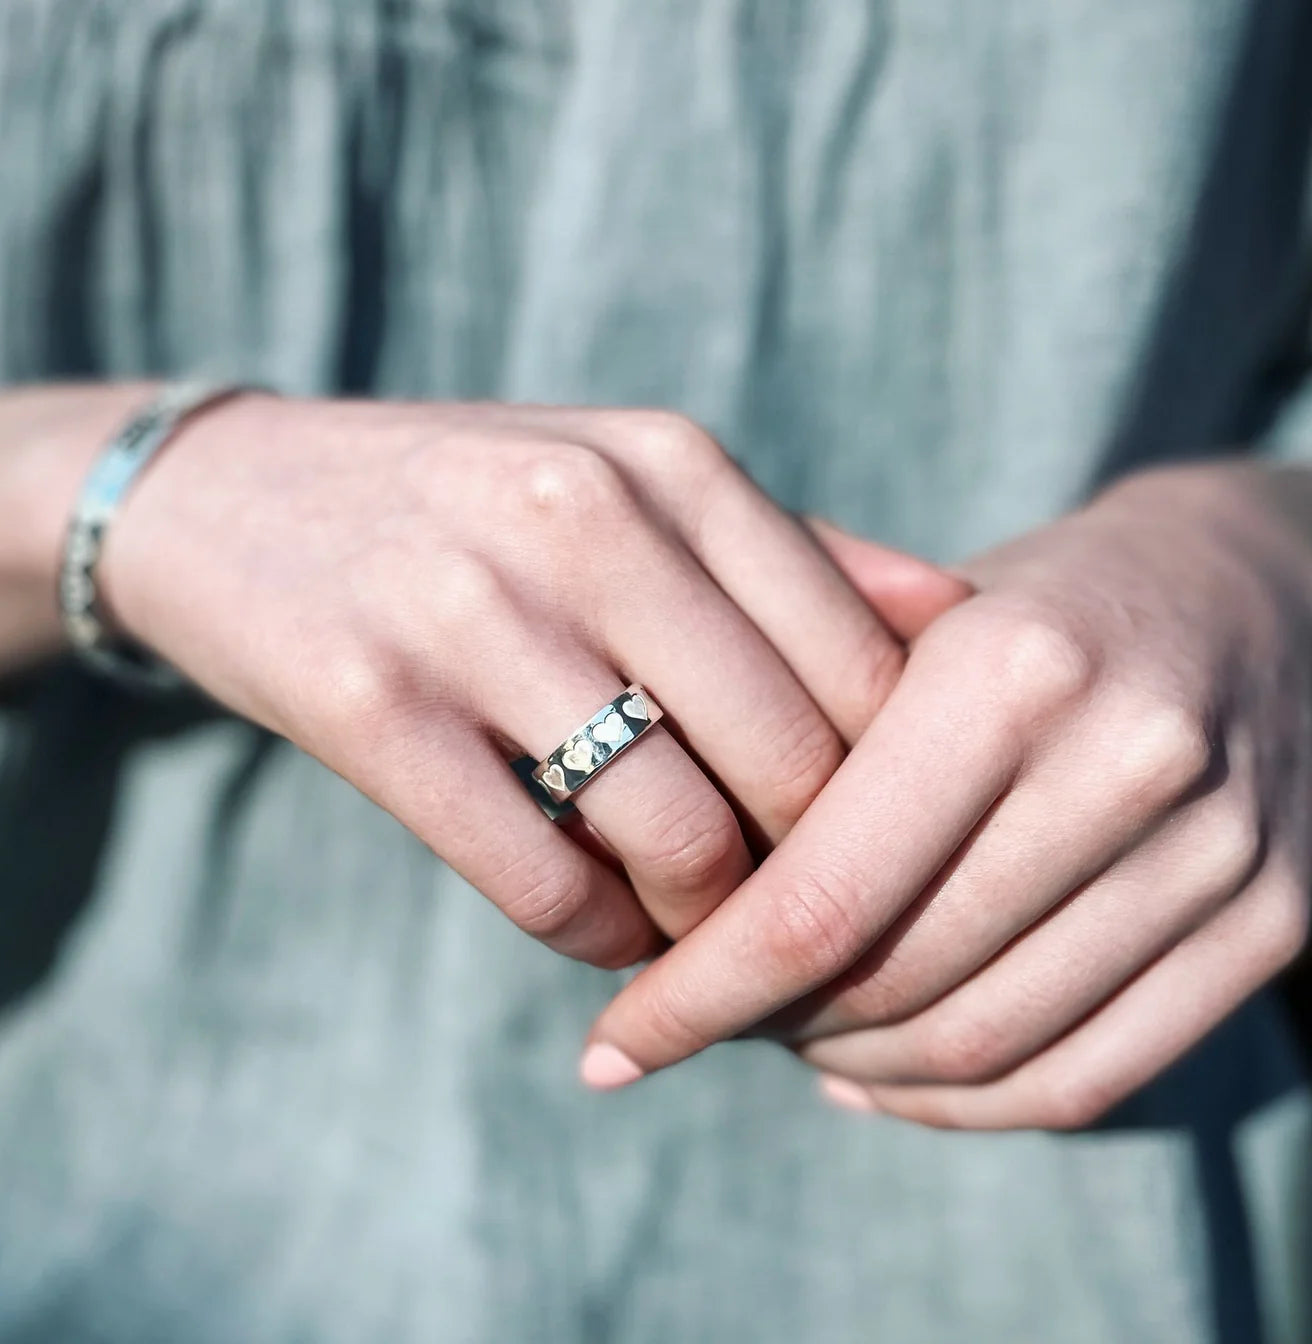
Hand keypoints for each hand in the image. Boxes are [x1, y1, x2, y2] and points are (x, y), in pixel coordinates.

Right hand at [99, 393, 967, 966]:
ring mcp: (471, 608)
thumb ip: (794, 550)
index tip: (867, 845)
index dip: (889, 789)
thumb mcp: (633, 482)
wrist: (228, 495)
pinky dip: (596, 935)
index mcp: (673, 461)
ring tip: (693, 922)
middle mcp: (584, 516)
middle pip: (787, 761)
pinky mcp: (369, 702)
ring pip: (675, 832)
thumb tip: (956, 618)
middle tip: (791, 915)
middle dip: (809, 872)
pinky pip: (541, 879)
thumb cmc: (471, 507)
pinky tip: (600, 926)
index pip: (861, 666)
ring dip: (705, 920)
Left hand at [582, 464, 1311, 1126]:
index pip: (822, 895)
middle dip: (769, 1027)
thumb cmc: (1028, 607)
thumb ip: (777, 717)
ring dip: (855, 1069)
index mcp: (1010, 668)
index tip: (614, 1042)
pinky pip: (1085, 1079)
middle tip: (700, 1018)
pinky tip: (877, 1078)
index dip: (700, 991)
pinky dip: (958, 1107)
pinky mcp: (1275, 922)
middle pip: (897, 983)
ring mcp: (1220, 853)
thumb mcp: (902, 614)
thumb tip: (637, 874)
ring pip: (985, 1045)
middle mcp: (1128, 760)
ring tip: (784, 1039)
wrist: (1249, 595)